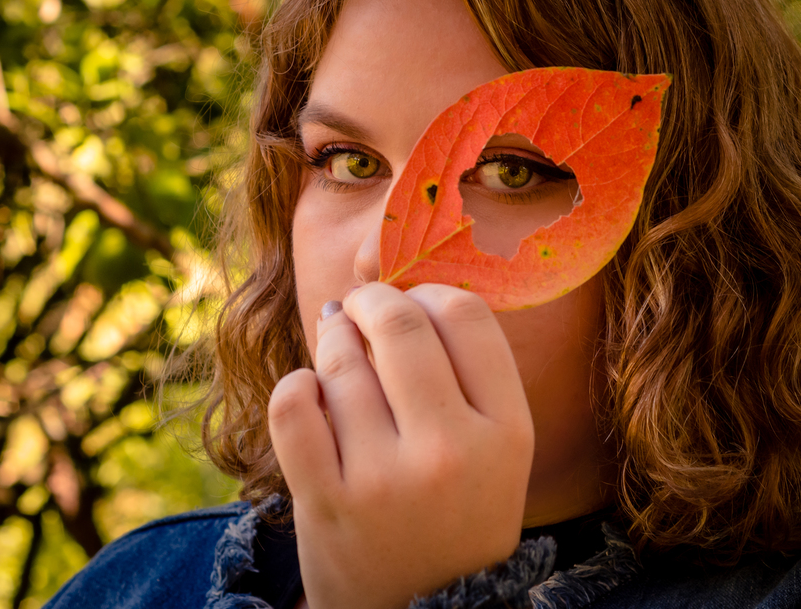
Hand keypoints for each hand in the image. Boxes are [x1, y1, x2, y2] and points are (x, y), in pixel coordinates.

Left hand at [268, 282, 534, 608]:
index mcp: (507, 432)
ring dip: (333, 343)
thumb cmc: (459, 512)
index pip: (466, 315)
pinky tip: (308, 389)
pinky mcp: (327, 503)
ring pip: (342, 363)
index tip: (415, 301)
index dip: (431, 291)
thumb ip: (471, 374)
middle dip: (372, 301)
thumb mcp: (498, 449)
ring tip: (338, 349)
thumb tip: (403, 288)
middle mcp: (451, 451)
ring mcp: (385, 479)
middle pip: (401, 324)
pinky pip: (293, 406)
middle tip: (360, 307)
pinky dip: (295, 386)